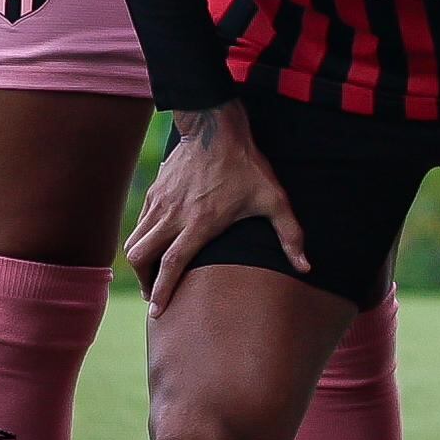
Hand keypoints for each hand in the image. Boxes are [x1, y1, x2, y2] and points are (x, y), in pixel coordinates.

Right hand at [124, 105, 299, 310]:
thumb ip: (290, 235)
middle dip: (144, 281)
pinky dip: (140, 240)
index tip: (157, 312)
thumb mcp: (274, 199)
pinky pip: (138, 224)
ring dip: (139, 263)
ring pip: (133, 242)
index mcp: (200, 223)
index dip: (162, 291)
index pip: (172, 264)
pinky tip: (155, 246)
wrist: (215, 128)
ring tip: (152, 275)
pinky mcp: (153, 193)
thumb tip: (306, 267)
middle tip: (154, 295)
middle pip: (141, 258)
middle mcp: (173, 216)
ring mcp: (159, 204)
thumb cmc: (247, 165)